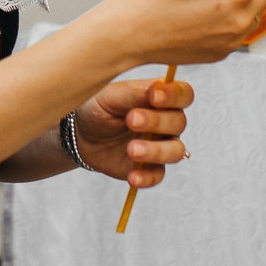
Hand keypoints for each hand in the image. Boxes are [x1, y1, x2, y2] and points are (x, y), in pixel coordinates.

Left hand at [73, 77, 191, 189]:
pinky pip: (157, 175)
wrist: (81, 134)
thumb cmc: (100, 107)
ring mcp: (160, 146)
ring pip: (175, 151)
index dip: (174, 95)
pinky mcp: (149, 168)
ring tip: (131, 150)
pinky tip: (133, 176)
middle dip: (157, 122)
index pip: (183, 94)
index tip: (154, 97)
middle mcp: (166, 122)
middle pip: (179, 122)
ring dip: (156, 151)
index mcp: (161, 98)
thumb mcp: (111, 95)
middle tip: (131, 121)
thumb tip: (157, 88)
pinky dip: (147, 177)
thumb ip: (134, 94)